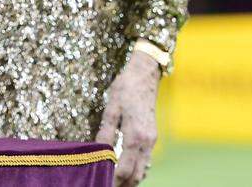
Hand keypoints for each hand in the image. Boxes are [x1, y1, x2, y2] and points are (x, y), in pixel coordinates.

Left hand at [95, 52, 160, 185]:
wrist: (145, 74)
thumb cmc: (125, 88)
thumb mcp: (111, 108)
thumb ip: (106, 133)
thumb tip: (98, 153)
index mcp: (135, 135)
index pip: (124, 169)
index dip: (112, 180)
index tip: (100, 183)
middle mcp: (147, 141)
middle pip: (136, 175)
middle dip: (122, 184)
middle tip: (105, 184)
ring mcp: (152, 140)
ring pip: (143, 170)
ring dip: (130, 179)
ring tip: (113, 180)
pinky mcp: (152, 136)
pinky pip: (146, 161)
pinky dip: (136, 170)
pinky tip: (125, 168)